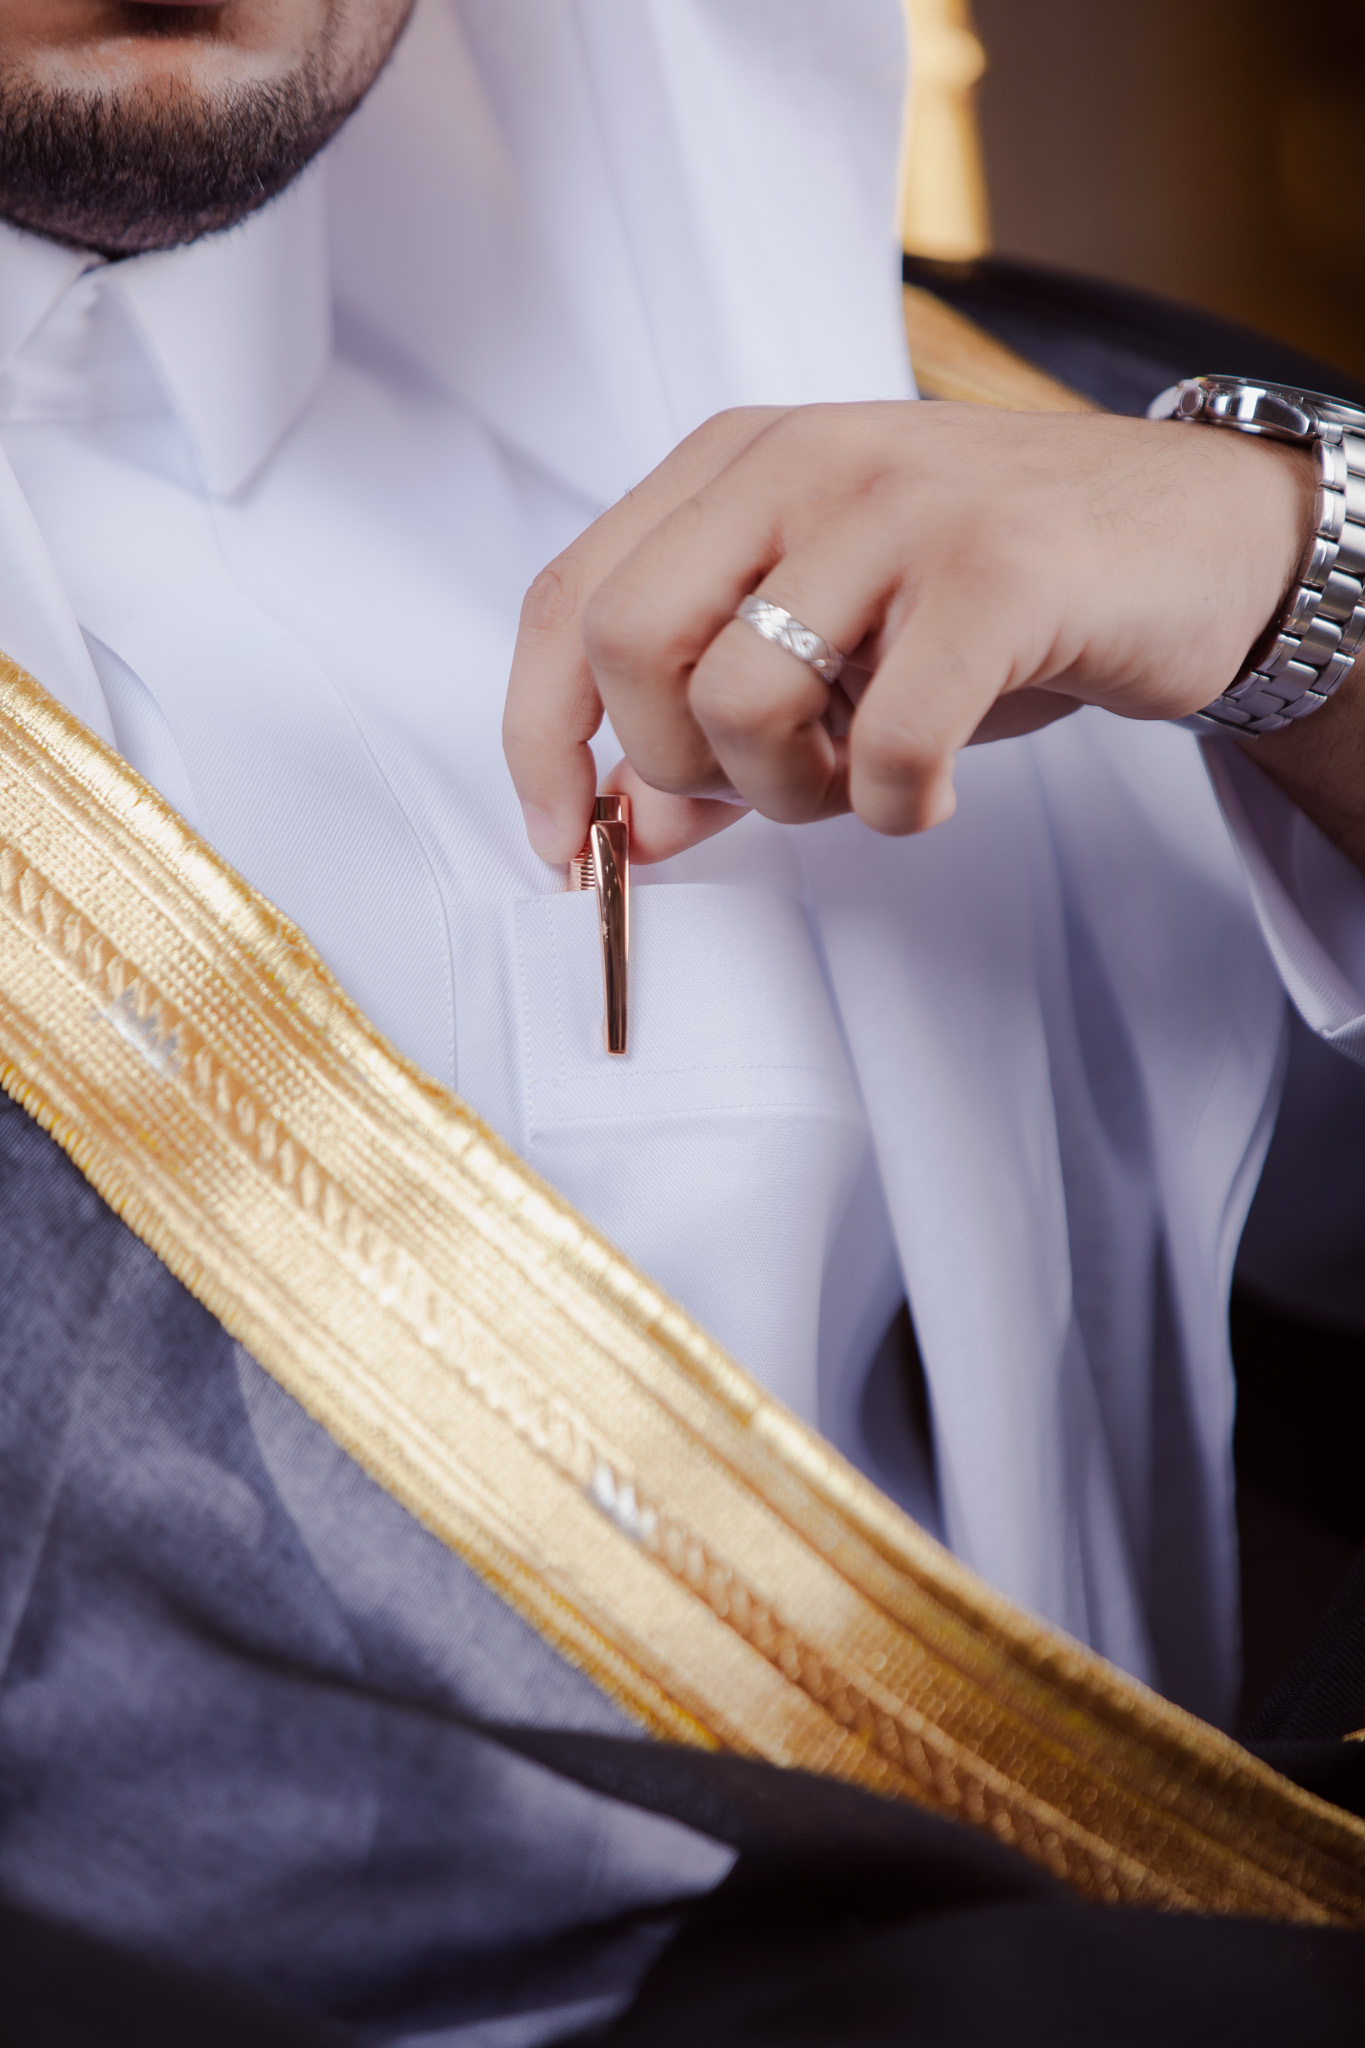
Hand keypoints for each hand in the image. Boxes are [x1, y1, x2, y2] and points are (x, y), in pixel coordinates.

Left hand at [503, 401, 1313, 864]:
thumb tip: (626, 832)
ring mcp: (897, 504)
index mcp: (734, 463)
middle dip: (673, 764)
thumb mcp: (834, 651)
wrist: (1198, 537)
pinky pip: (885, 742)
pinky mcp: (995, 570)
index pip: (565, 597)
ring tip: (864, 778)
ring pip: (738, 699)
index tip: (563, 842)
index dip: (539, 737)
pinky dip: (895, 808)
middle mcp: (798, 460)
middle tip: (769, 785)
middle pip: (626, 643)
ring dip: (791, 793)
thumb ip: (718, 727)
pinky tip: (930, 793)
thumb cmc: (996, 596)